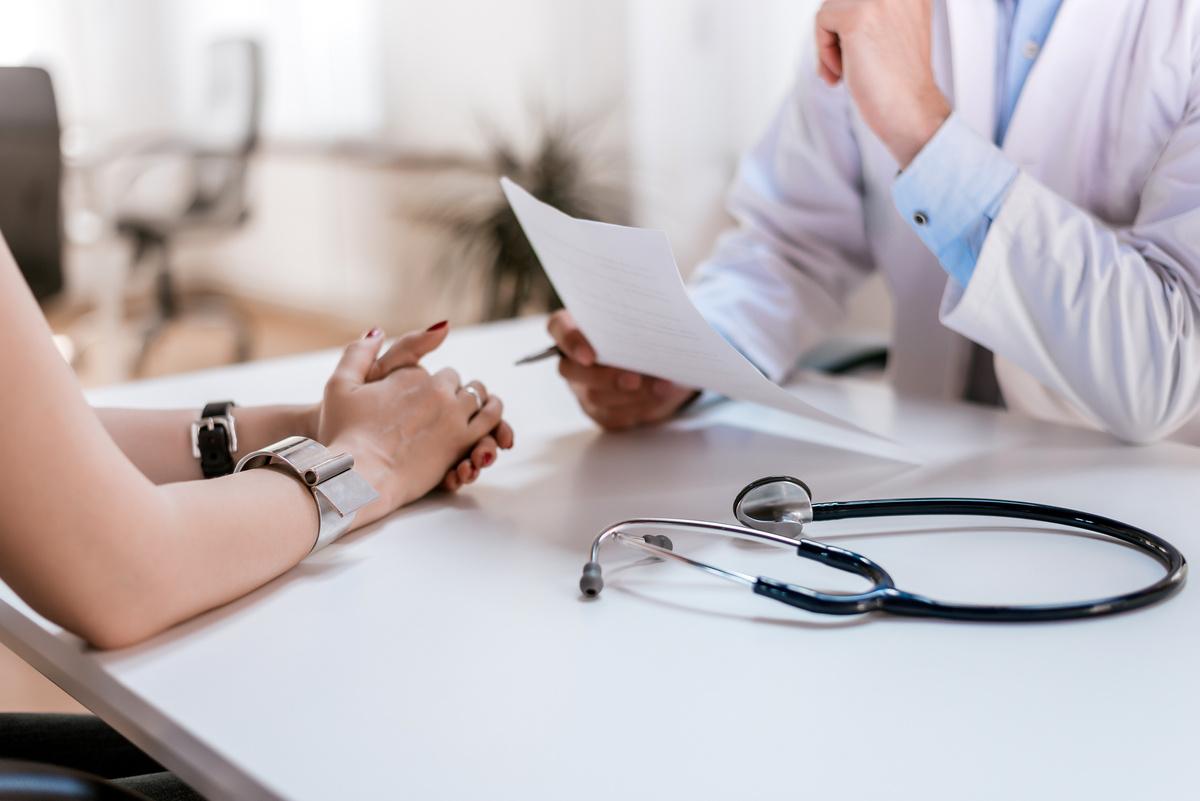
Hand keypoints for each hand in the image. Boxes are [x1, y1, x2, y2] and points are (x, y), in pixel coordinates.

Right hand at [315, 328, 508, 526]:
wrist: (358, 476)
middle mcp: (436, 391)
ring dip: (482, 400)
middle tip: (453, 403)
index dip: (433, 382)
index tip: (426, 395)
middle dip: (456, 390)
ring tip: (482, 406)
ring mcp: (452, 417)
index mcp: (410, 375)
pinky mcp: (461, 443)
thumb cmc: (344, 434)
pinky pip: (491, 423)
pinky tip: (491, 426)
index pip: (435, 371)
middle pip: (458, 383)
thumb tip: (378, 331)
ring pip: (480, 398)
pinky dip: (494, 421)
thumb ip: (359, 353)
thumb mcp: (338, 385)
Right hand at [548, 310, 697, 430]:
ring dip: (631, 393)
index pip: (558, 327)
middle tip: (635, 378)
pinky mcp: (599, 411)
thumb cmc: (651, 336)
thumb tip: (648, 331)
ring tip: (661, 385)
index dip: (569, 341)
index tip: (589, 356)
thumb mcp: (648, 322)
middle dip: (606, 377)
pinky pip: (612, 415)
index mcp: (577, 326)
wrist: (666, 365)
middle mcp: (573, 359)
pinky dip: (640, 405)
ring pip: (594, 396)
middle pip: (571, 370)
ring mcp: (583, 387)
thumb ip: (638, 322)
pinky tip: (659, 394)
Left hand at [815, 0, 950, 166]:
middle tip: (845, 64)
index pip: (857, 0)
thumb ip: (870, 13)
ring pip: (830, 7)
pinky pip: (822, 21)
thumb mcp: (889, 32)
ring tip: (844, 70)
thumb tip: (834, 9)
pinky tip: (842, 72)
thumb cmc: (899, 81)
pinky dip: (824, 50)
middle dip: (837, 32)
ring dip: (829, 43)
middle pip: (842, 1)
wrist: (910, 110)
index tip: (854, 50)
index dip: (848, 25)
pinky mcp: (858, 16)